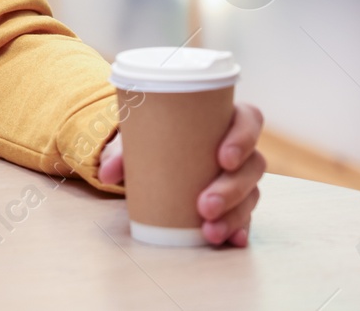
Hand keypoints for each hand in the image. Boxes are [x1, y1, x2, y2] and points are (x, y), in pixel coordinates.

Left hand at [98, 102, 266, 246]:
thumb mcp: (137, 138)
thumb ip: (121, 152)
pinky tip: (234, 240)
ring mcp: (241, 178)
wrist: (150, 158)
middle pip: (252, 165)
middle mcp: (239, 149)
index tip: (224, 158)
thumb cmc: (153, 138)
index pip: (249, 120)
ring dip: (234, 215)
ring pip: (250, 194)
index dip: (243, 138)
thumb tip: (107, 173)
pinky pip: (246, 216)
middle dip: (232, 188)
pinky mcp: (236, 203)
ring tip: (209, 231)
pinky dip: (241, 229)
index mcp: (222, 120)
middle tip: (205, 205)